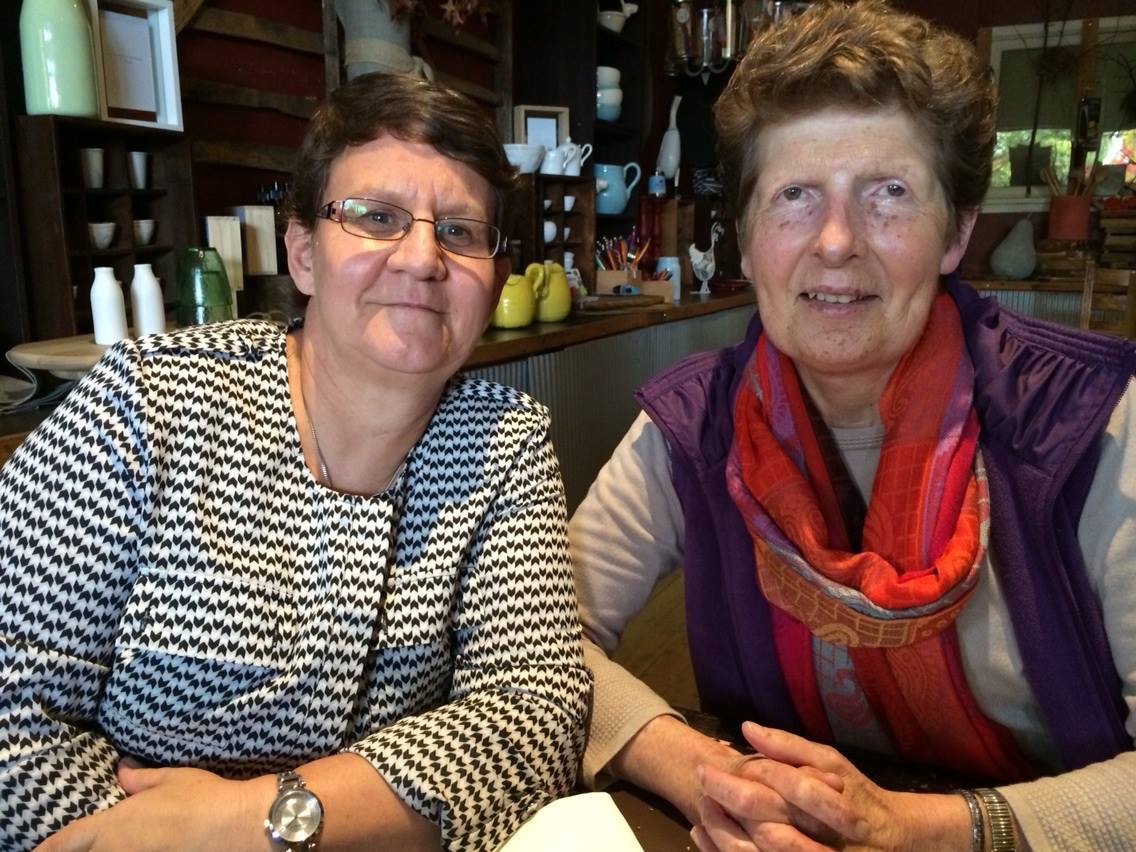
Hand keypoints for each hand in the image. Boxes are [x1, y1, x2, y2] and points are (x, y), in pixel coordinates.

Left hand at [34, 759, 269, 851]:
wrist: (236, 826)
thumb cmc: (203, 798)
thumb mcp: (171, 778)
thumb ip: (140, 778)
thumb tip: (123, 771)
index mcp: (113, 825)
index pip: (67, 841)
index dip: (51, 848)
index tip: (40, 851)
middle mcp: (116, 851)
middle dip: (80, 848)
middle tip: (86, 842)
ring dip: (108, 849)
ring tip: (118, 841)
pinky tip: (145, 845)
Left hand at [692, 723, 969, 851]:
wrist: (892, 843)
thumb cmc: (856, 795)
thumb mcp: (830, 761)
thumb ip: (789, 745)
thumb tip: (747, 727)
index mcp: (821, 796)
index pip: (770, 781)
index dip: (733, 773)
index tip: (706, 764)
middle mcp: (815, 830)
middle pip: (759, 817)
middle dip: (722, 799)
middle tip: (699, 782)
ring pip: (754, 850)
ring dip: (720, 831)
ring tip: (699, 812)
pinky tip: (707, 839)